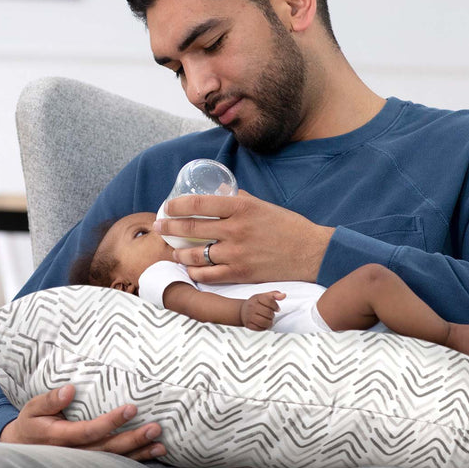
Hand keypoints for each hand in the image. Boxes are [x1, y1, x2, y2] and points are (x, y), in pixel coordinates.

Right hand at [0, 385, 165, 459]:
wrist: (22, 450)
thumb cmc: (31, 424)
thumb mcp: (32, 408)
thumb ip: (50, 400)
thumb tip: (70, 390)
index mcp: (58, 438)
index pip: (89, 431)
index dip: (111, 421)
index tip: (131, 408)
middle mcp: (73, 455)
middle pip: (107, 449)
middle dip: (133, 439)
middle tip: (155, 428)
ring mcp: (83, 464)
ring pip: (114, 461)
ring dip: (139, 453)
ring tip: (161, 445)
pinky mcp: (91, 467)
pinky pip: (116, 466)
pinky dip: (137, 461)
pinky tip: (155, 454)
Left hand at [155, 191, 333, 283]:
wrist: (310, 252)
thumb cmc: (288, 226)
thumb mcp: (263, 205)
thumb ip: (240, 200)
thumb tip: (222, 192)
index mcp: (241, 207)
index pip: (199, 203)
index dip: (177, 205)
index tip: (166, 206)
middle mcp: (236, 229)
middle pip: (191, 228)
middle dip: (168, 227)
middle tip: (158, 226)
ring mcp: (237, 253)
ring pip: (196, 255)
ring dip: (179, 253)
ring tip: (174, 251)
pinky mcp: (241, 273)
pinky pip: (209, 275)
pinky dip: (196, 272)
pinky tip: (190, 269)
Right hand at [240, 291, 285, 330]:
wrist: (242, 311)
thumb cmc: (255, 303)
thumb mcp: (264, 296)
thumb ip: (275, 294)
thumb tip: (283, 295)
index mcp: (257, 298)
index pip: (270, 301)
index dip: (276, 306)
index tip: (277, 309)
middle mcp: (252, 306)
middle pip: (268, 313)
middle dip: (272, 315)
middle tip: (271, 315)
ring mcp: (249, 316)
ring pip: (264, 322)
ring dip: (269, 323)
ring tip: (269, 321)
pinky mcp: (248, 324)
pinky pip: (259, 329)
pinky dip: (264, 328)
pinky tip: (263, 324)